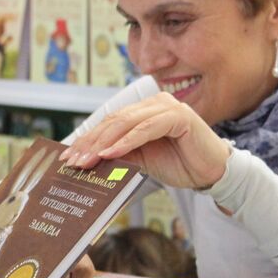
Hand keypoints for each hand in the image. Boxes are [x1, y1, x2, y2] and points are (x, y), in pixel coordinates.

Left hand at [61, 93, 230, 190]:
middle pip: (114, 121)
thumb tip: (86, 158)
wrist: (210, 172)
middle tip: (73, 160)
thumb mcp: (140, 160)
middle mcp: (154, 104)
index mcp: (143, 111)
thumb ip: (118, 154)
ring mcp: (167, 107)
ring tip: (87, 159)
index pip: (109, 123)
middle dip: (90, 142)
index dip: (87, 139)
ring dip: (104, 142)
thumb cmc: (177, 163)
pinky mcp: (179, 116)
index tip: (67, 156)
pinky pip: (147, 128)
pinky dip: (127, 141)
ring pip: (127, 122)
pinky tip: (112, 153)